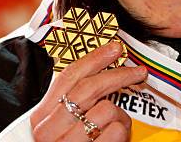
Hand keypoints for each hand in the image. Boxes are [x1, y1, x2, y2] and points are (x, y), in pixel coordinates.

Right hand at [31, 42, 146, 140]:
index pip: (68, 77)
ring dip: (120, 114)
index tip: (114, 48)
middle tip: (138, 72)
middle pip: (90, 88)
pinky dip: (123, 131)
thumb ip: (69, 104)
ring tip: (117, 125)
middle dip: (118, 75)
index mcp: (41, 118)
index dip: (94, 59)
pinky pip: (117, 131)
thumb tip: (99, 72)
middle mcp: (50, 130)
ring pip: (107, 109)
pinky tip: (118, 138)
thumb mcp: (56, 127)